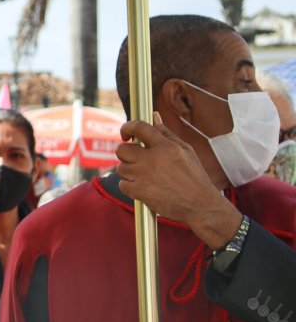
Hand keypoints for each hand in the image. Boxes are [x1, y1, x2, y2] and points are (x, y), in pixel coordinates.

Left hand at [117, 114, 241, 248]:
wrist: (201, 206)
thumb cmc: (194, 177)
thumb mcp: (186, 151)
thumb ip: (166, 133)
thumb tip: (154, 115)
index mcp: (166, 147)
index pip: (139, 127)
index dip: (128, 127)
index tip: (126, 134)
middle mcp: (154, 160)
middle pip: (122, 149)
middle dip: (126, 153)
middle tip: (136, 159)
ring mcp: (145, 176)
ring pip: (121, 168)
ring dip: (129, 171)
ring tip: (145, 176)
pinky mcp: (140, 192)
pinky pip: (122, 185)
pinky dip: (129, 187)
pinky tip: (144, 187)